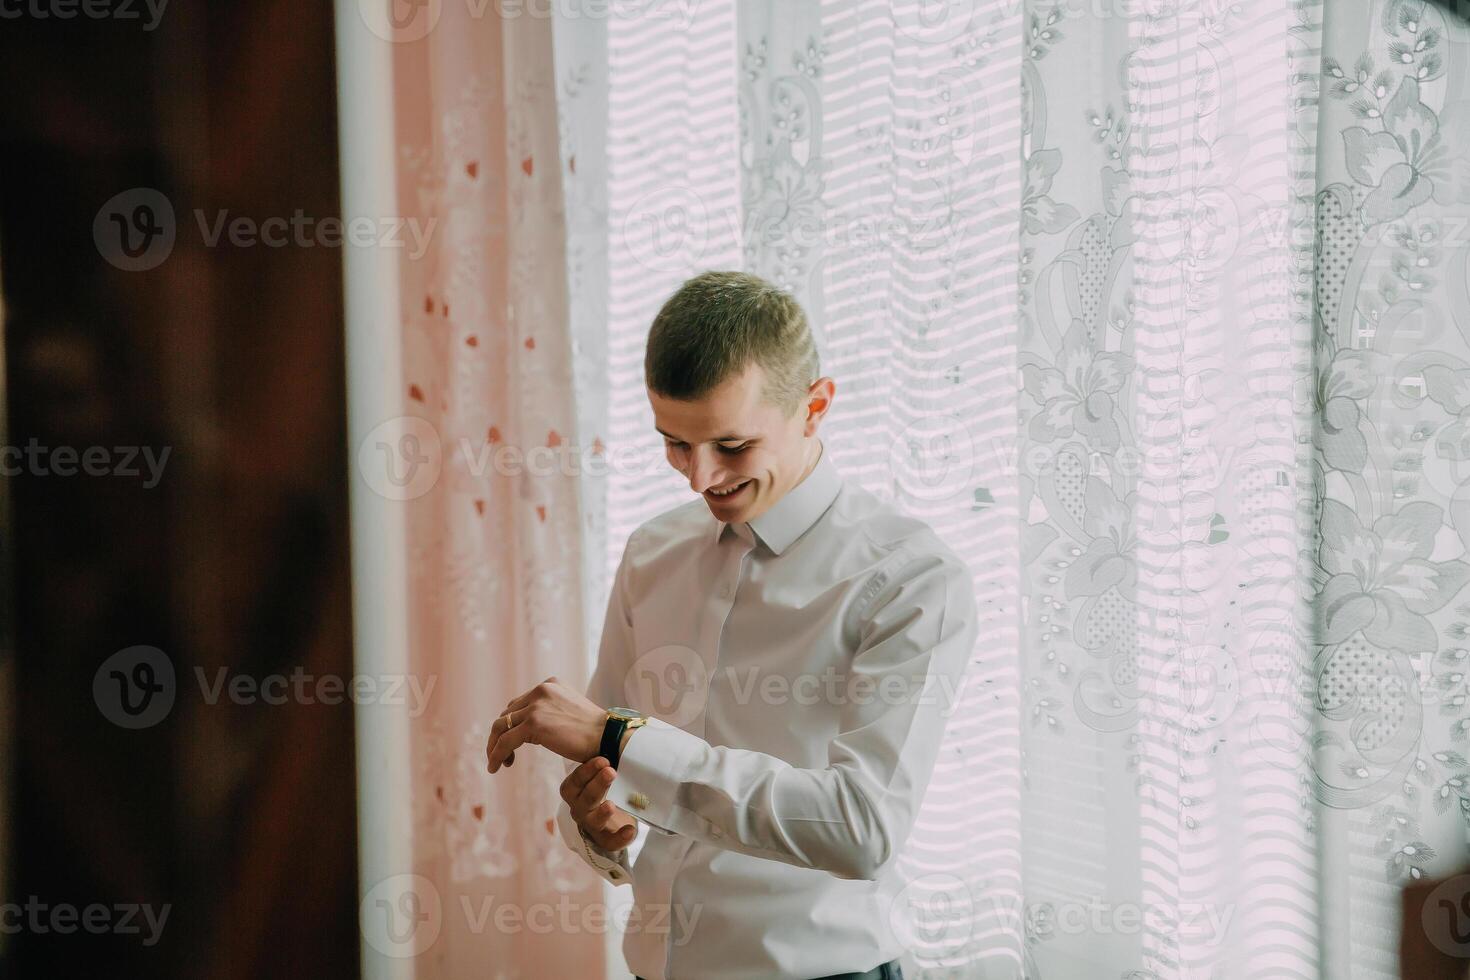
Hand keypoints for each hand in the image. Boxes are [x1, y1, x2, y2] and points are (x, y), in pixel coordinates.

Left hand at [485, 676, 604, 773]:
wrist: (609, 737)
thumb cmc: (595, 732)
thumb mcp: (569, 712)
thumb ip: (551, 712)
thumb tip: (534, 729)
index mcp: (550, 684)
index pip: (520, 703)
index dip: (512, 724)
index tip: (514, 742)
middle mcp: (541, 690)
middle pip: (507, 713)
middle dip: (501, 734)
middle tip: (504, 755)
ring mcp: (536, 706)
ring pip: (500, 726)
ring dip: (495, 746)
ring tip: (497, 763)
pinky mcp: (533, 723)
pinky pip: (505, 741)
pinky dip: (496, 755)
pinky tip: (496, 767)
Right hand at [562, 756, 637, 850]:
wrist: (616, 815)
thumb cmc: (607, 786)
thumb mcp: (602, 772)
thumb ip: (604, 760)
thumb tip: (615, 732)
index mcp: (576, 792)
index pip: (573, 783)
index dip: (586, 771)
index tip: (603, 759)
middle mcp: (580, 809)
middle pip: (584, 799)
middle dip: (597, 784)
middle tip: (611, 771)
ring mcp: (592, 825)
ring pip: (593, 821)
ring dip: (602, 812)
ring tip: (611, 804)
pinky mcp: (606, 839)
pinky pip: (610, 842)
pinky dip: (620, 838)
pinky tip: (630, 830)